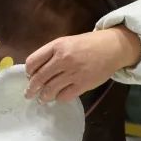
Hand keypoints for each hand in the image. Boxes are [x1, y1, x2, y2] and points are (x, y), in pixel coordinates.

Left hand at [24, 27, 140, 102]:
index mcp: (57, 46)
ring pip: (50, 90)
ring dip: (43, 96)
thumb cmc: (87, 44)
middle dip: (31, 89)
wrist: (112, 47)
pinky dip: (59, 98)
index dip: (28, 71)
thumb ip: (51, 54)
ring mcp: (73, 73)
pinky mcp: (83, 84)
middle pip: (39, 78)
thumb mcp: (66, 42)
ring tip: (42, 98)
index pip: (33, 62)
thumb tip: (36, 71)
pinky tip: (58, 97)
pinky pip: (64, 96)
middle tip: (28, 94)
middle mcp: (63, 59)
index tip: (29, 76)